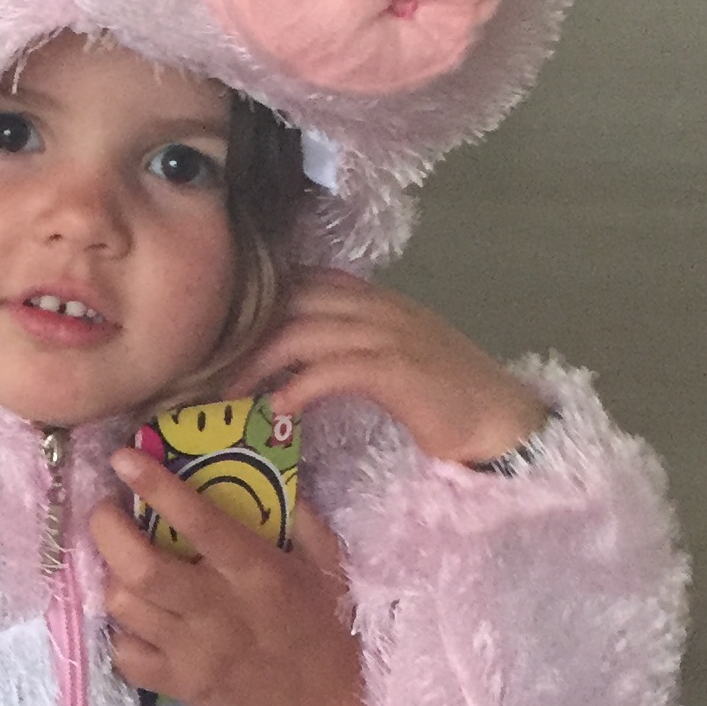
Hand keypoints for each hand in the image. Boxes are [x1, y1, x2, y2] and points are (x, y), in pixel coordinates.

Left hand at [96, 458, 361, 705]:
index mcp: (256, 572)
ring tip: (122, 562)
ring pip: (123, 607)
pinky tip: (136, 617)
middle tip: (107, 512)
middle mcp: (217, 610)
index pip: (199, 522)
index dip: (156, 486)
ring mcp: (193, 653)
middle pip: (139, 568)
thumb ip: (299, 516)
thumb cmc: (326, 630)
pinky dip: (119, 631)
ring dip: (112, 577)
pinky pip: (124, 654)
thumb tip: (268, 468)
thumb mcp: (327, 564)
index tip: (123, 457)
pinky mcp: (179, 686)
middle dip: (108, 530)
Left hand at [243, 278, 545, 466]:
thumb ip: (346, 348)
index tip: (216, 341)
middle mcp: (377, 306)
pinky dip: (297, 388)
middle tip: (203, 370)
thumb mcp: (390, 361)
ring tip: (226, 395)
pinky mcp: (396, 368)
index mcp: (374, 300)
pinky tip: (275, 411)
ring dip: (256, 364)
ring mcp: (388, 332)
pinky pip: (332, 370)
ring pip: (301, 331)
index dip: (253, 308)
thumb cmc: (445, 399)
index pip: (300, 285)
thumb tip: (291, 364)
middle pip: (289, 302)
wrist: (503, 420)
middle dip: (241, 335)